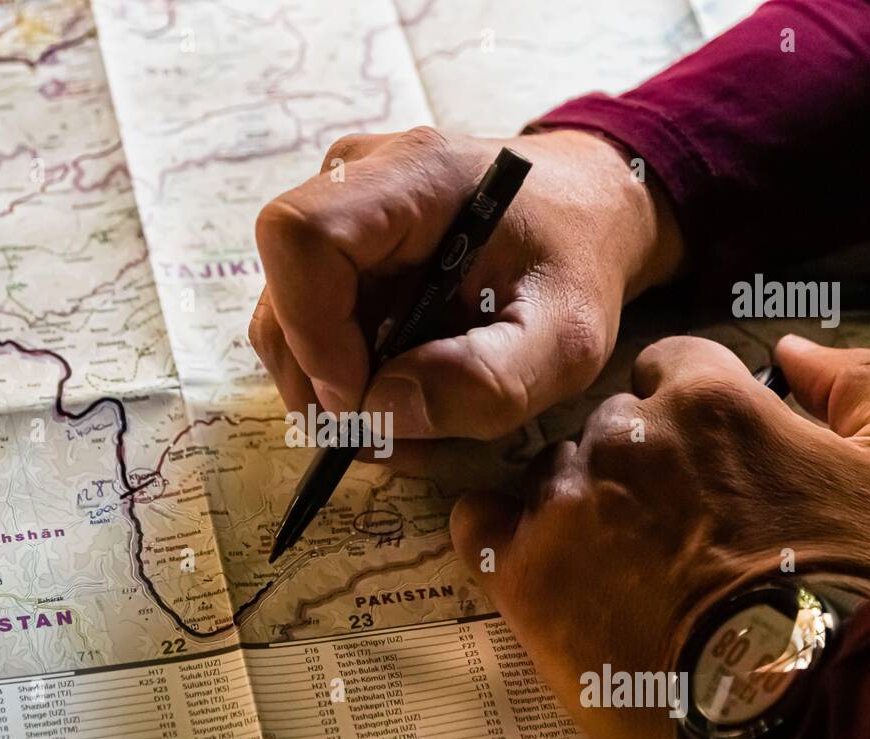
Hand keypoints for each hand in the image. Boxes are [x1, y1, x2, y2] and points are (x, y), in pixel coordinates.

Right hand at [250, 127, 681, 454]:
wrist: (585, 216)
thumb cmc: (579, 265)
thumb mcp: (567, 339)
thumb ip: (488, 381)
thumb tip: (381, 409)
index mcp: (415, 176)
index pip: (301, 237)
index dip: (312, 330)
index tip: (361, 397)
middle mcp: (357, 180)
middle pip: (283, 290)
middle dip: (322, 380)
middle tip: (387, 430)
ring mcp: (339, 213)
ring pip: (286, 318)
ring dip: (333, 389)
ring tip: (405, 420)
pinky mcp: (338, 249)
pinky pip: (308, 325)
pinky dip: (343, 376)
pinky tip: (400, 394)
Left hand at [449, 335, 869, 738]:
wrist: (797, 703)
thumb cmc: (852, 593)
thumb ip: (858, 381)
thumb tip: (792, 353)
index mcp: (704, 400)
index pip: (671, 364)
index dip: (687, 408)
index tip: (700, 457)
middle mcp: (623, 436)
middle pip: (611, 423)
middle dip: (638, 460)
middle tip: (672, 526)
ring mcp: (565, 503)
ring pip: (554, 473)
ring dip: (579, 501)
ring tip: (619, 563)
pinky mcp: (524, 572)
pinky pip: (481, 525)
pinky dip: (501, 533)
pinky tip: (533, 559)